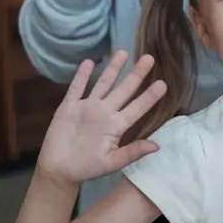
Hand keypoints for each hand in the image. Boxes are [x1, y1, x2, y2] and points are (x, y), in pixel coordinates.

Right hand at [37, 51, 166, 183]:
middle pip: (124, 90)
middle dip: (136, 74)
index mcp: (116, 126)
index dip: (149, 96)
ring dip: (113, 68)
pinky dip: (82, 76)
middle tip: (149, 58)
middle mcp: (105, 113)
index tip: (163, 84)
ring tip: (123, 52)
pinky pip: (76, 88)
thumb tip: (157, 146)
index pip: (137, 107)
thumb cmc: (86, 168)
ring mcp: (87, 107)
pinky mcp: (69, 107)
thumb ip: (132, 152)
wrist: (58, 170)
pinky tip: (89, 62)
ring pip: (103, 84)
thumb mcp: (111, 163)